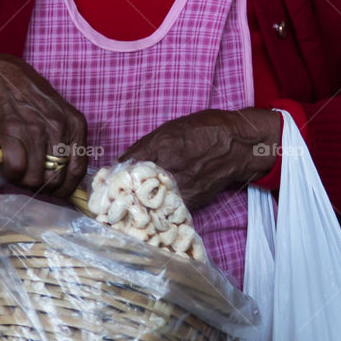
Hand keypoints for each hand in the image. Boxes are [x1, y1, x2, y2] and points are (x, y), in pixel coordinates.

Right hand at [0, 51, 87, 195]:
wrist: (1, 78)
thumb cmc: (32, 99)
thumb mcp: (60, 115)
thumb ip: (67, 142)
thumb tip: (66, 179)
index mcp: (76, 125)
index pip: (78, 170)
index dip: (66, 189)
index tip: (57, 194)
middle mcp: (59, 128)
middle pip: (56, 179)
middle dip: (43, 188)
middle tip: (32, 183)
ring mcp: (36, 130)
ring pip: (34, 179)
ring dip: (24, 183)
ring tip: (18, 174)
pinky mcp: (13, 132)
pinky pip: (16, 169)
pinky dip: (10, 175)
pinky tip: (7, 169)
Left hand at [120, 108, 280, 210]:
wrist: (238, 145)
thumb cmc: (206, 129)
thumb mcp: (171, 128)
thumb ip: (146, 146)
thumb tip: (123, 162)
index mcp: (162, 146)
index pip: (127, 166)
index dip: (111, 178)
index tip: (101, 187)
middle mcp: (170, 168)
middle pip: (135, 188)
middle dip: (120, 196)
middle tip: (106, 205)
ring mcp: (182, 187)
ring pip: (150, 202)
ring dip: (137, 207)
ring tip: (124, 211)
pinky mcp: (193, 200)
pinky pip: (168, 208)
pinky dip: (157, 211)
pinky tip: (150, 211)